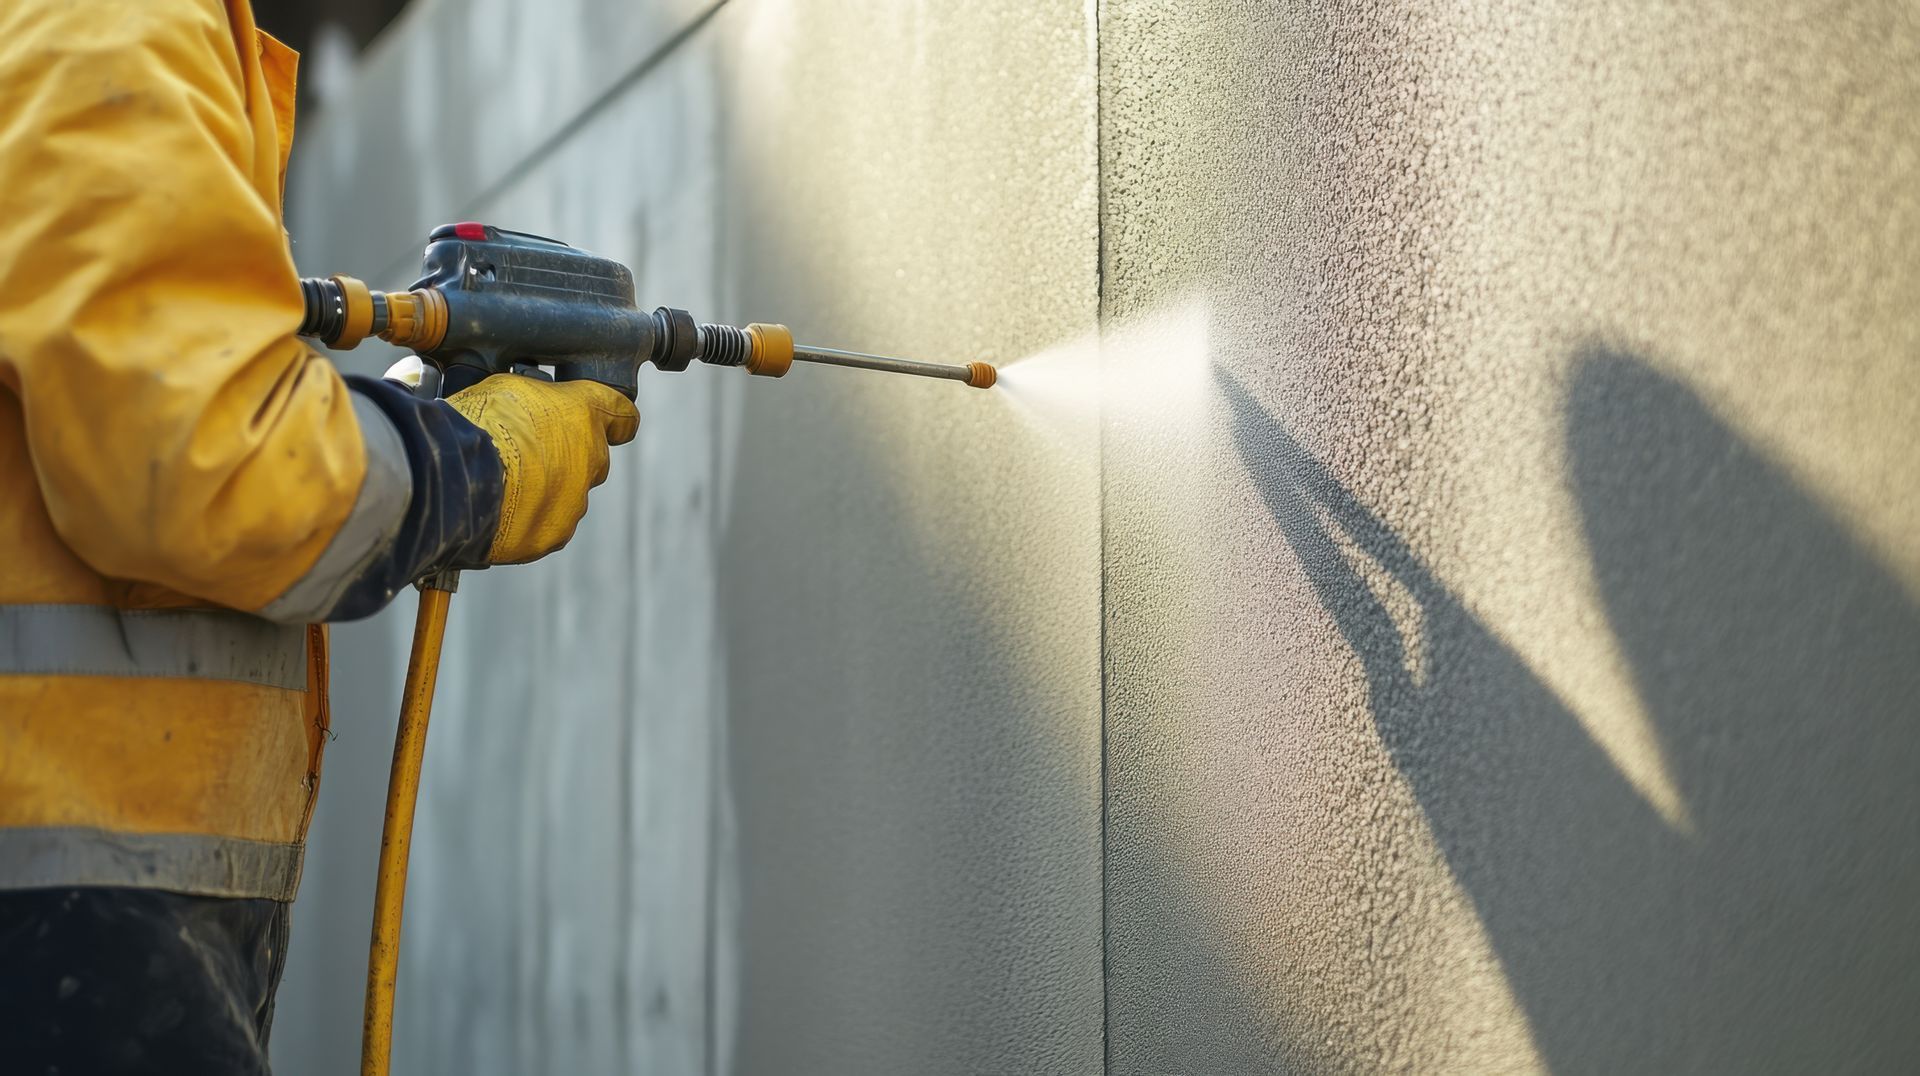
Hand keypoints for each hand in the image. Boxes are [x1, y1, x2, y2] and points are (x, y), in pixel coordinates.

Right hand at [444, 375, 639, 563]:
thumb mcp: (508, 389)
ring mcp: (574, 501)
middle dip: (566, 458)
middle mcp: (590, 459)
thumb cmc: (475, 423)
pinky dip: (526, 520)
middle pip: (591, 459)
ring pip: (567, 496)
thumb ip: (537, 403)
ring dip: (543, 492)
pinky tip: (496, 510)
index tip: (612, 424)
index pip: (622, 416)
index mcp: (584, 415)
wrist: (451, 474)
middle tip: (526, 454)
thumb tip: (531, 411)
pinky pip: (545, 526)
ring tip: (501, 485)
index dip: (615, 420)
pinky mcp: (552, 535)